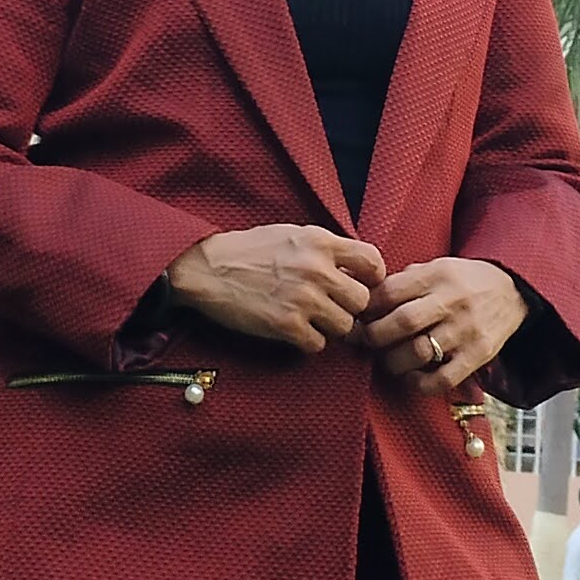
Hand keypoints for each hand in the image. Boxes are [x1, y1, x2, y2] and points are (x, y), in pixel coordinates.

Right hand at [163, 223, 386, 354]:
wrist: (207, 268)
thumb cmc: (249, 250)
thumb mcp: (293, 234)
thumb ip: (325, 250)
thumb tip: (356, 271)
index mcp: (320, 241)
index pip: (373, 261)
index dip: (372, 278)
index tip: (361, 285)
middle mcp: (317, 269)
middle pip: (362, 301)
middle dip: (349, 307)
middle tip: (330, 307)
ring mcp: (303, 299)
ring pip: (344, 327)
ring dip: (330, 327)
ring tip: (310, 319)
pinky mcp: (286, 325)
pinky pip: (318, 345)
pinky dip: (308, 341)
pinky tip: (293, 330)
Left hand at [354, 255, 526, 394]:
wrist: (512, 290)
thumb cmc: (463, 281)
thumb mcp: (436, 267)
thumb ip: (404, 281)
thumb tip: (364, 300)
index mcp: (437, 275)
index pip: (390, 292)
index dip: (367, 309)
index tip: (358, 318)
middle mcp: (452, 301)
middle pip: (402, 323)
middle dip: (375, 337)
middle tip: (367, 342)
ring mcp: (466, 330)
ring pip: (419, 353)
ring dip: (393, 362)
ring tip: (389, 360)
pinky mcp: (478, 355)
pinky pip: (443, 379)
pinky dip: (420, 384)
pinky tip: (412, 377)